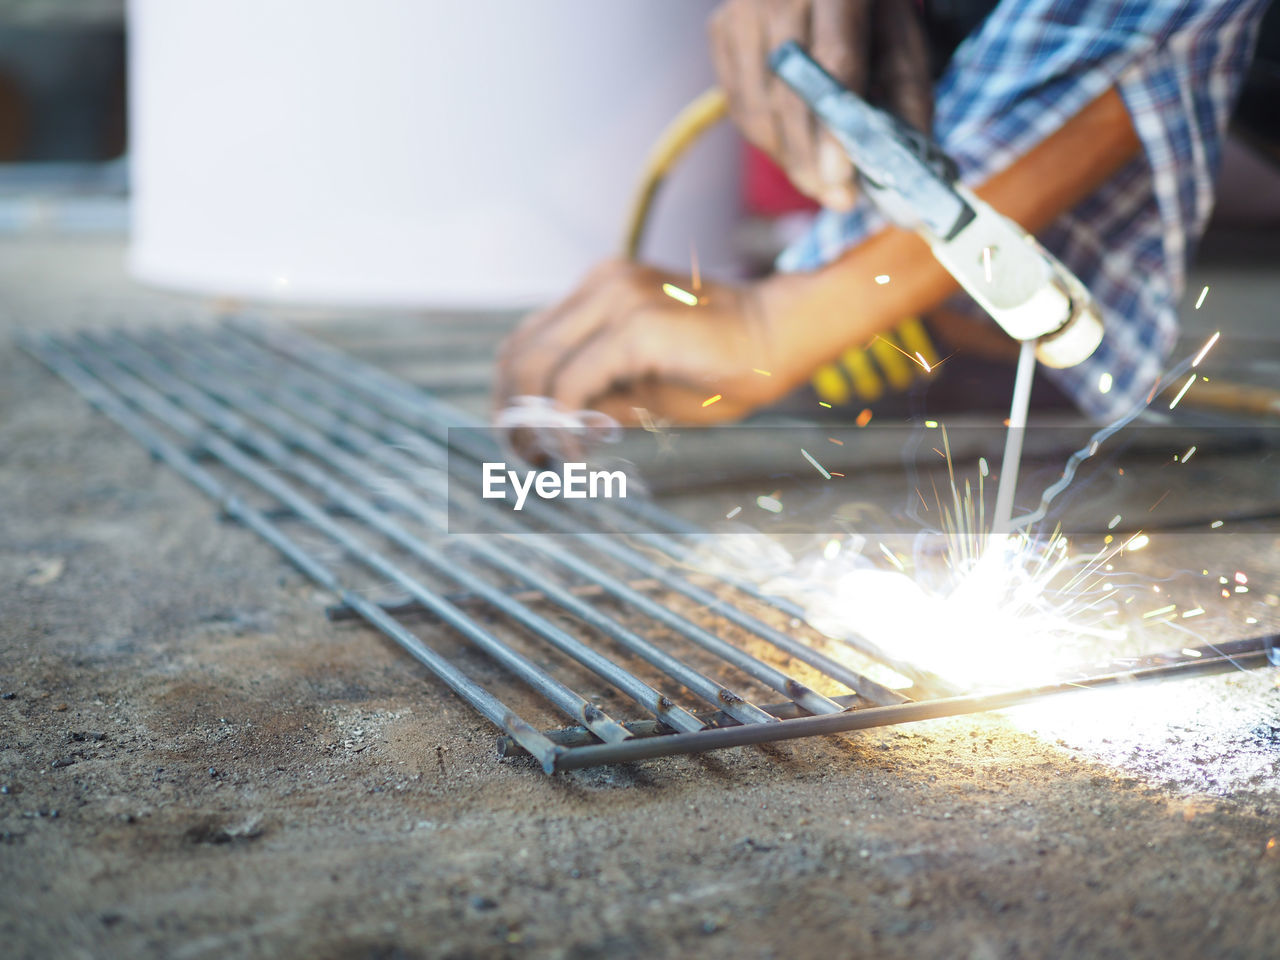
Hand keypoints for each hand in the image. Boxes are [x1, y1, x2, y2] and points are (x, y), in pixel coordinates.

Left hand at [493, 259, 798, 428]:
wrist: (784, 335)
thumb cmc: (726, 365)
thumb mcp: (645, 388)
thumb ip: (597, 397)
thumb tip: (550, 431)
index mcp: (600, 290)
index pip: (527, 340)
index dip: (511, 395)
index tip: (523, 439)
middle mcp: (600, 285)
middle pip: (518, 352)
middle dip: (511, 413)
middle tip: (527, 459)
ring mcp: (615, 298)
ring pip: (535, 365)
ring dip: (531, 420)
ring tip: (548, 458)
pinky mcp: (635, 326)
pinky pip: (571, 382)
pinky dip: (563, 422)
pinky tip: (578, 451)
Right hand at [707, 0, 931, 210]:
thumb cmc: (865, 1)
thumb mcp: (898, 29)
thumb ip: (906, 90)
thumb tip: (906, 164)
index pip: (832, 63)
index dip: (833, 128)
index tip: (840, 178)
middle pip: (787, 96)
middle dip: (811, 160)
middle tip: (838, 199)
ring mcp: (742, 13)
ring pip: (756, 109)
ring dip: (789, 158)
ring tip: (822, 184)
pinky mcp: (721, 31)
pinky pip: (738, 105)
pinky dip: (768, 139)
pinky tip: (796, 152)